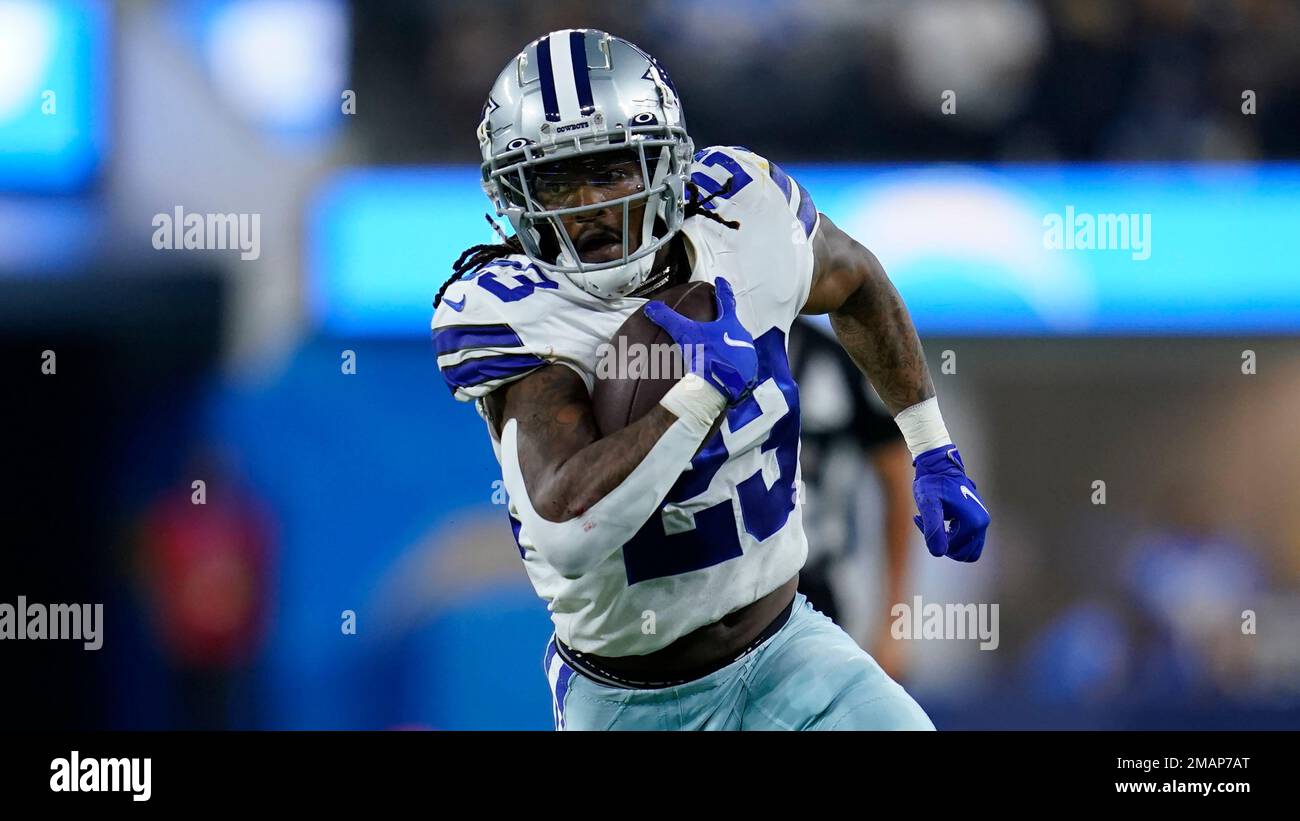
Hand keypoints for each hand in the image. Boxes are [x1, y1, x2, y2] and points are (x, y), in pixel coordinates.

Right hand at [643, 277, 757, 404]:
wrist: (726, 385)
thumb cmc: (711, 357)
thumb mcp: (686, 335)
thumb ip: (669, 320)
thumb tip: (654, 308)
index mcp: (729, 323)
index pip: (725, 299)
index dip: (722, 289)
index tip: (721, 282)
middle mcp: (741, 336)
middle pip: (732, 324)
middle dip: (723, 322)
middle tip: (715, 321)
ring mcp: (746, 354)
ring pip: (736, 343)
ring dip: (726, 344)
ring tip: (714, 348)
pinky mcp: (746, 372)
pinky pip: (738, 363)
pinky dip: (729, 362)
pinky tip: (720, 367)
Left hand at [911, 446, 989, 561]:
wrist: (938, 466)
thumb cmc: (932, 483)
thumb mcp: (929, 505)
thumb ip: (933, 529)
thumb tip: (940, 553)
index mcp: (974, 522)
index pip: (954, 549)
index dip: (935, 540)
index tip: (921, 520)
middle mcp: (983, 522)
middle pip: (965, 554)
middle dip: (945, 546)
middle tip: (930, 527)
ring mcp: (982, 520)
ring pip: (970, 549)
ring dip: (951, 543)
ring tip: (936, 525)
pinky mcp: (978, 517)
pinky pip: (969, 539)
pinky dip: (955, 536)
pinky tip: (941, 521)